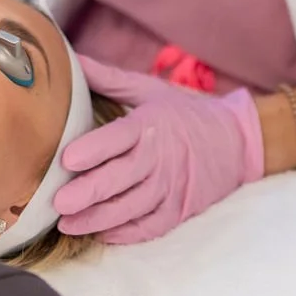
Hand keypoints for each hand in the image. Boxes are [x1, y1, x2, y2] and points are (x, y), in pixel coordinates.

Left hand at [52, 56, 264, 244]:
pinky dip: (124, 234)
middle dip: (87, 192)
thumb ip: (109, 79)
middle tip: (58, 203)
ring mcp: (171, 188)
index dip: (93, 149)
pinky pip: (148, 227)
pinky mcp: (178, 211)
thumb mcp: (150, 90)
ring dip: (97, 219)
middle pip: (120, 178)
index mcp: (151, 124)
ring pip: (130, 208)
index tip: (66, 158)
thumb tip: (74, 61)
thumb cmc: (186, 113)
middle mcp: (160, 158)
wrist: (237, 141)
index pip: (118, 137)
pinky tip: (100, 233)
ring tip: (67, 224)